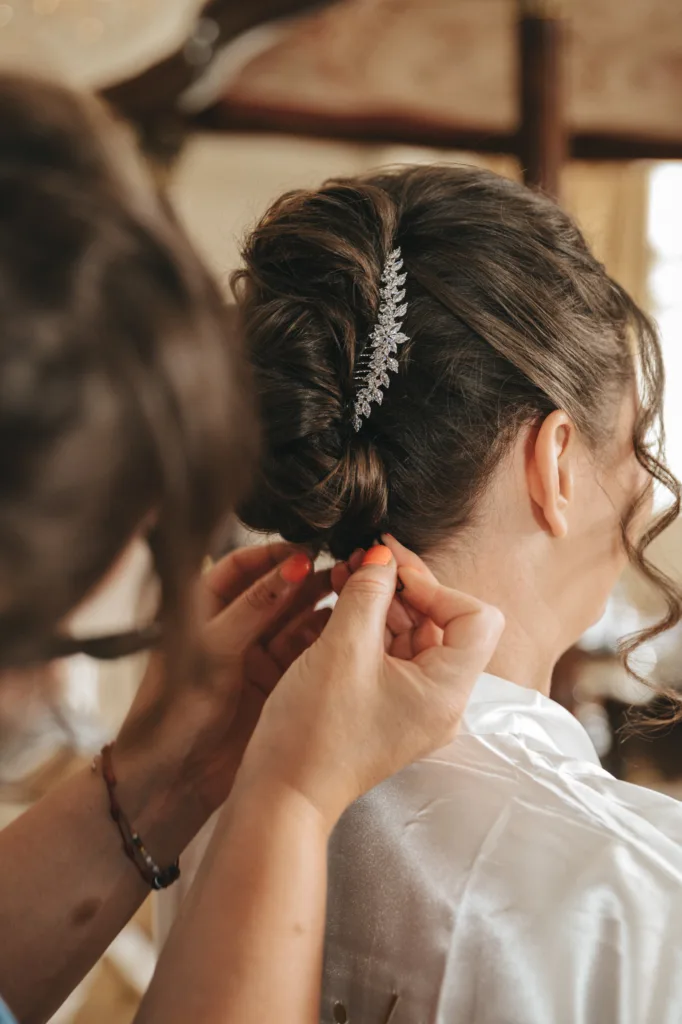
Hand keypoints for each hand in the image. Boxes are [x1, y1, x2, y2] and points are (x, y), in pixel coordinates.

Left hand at [111, 543, 331, 857]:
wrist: (174, 778)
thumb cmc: (176, 710)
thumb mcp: (215, 648)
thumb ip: (254, 606)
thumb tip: (293, 565)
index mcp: (205, 609)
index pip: (243, 567)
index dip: (274, 555)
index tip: (309, 548)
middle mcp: (233, 628)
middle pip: (276, 591)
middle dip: (308, 578)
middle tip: (343, 567)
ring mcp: (256, 656)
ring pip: (295, 620)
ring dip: (322, 606)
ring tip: (352, 592)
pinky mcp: (277, 683)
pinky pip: (306, 652)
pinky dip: (326, 639)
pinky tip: (348, 627)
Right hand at [238, 545, 503, 831]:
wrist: (283, 793)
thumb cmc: (314, 730)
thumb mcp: (342, 647)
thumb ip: (369, 592)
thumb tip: (383, 554)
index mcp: (447, 691)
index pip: (476, 618)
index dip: (436, 586)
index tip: (392, 572)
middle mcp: (441, 700)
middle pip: (445, 623)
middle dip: (404, 587)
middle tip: (364, 558)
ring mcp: (416, 706)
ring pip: (415, 636)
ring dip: (384, 602)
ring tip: (346, 574)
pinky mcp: (389, 708)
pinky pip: (393, 656)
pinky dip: (371, 627)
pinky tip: (341, 605)